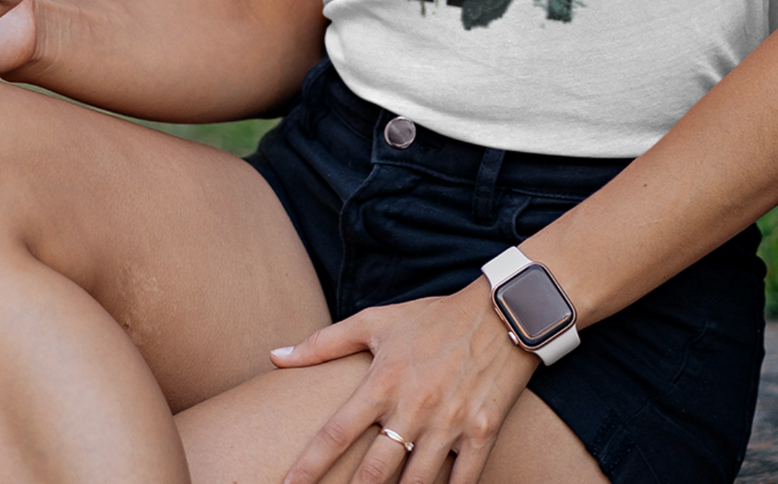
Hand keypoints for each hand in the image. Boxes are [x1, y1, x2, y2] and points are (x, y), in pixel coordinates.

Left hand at [271, 280, 535, 483]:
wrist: (503, 311)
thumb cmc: (433, 318)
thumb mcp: (377, 321)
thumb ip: (324, 343)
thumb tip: (275, 357)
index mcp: (384, 380)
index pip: (336, 432)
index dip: (308, 466)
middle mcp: (414, 406)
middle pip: (374, 472)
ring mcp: (450, 422)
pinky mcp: (483, 432)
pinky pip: (464, 481)